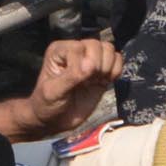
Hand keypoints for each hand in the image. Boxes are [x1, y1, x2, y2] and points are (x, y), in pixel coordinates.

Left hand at [0, 38, 120, 141]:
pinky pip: (117, 60)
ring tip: (95, 81)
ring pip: (108, 49)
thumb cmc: (47, 104)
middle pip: (97, 45)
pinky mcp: (102, 70)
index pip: (79, 47)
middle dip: (96, 66)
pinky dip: (115, 71)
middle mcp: (75, 50)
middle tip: (87, 82)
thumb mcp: (53, 92)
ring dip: (106, 68)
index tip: (76, 82)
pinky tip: (103, 82)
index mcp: (59, 50)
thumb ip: (71, 77)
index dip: (82, 64)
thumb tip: (90, 65)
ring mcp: (90, 59)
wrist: (55, 120)